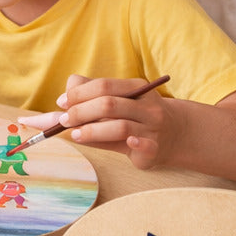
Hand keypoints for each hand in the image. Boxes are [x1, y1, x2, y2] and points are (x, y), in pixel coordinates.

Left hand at [22, 73, 176, 167]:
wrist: (176, 134)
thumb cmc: (135, 116)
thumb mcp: (116, 101)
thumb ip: (89, 97)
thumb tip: (60, 101)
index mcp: (135, 88)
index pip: (103, 86)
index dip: (79, 93)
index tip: (61, 102)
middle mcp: (145, 105)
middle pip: (108, 104)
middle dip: (80, 111)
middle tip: (62, 121)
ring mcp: (152, 127)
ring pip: (119, 125)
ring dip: (93, 130)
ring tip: (76, 135)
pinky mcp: (155, 149)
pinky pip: (143, 144)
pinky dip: (132, 141)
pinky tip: (124, 142)